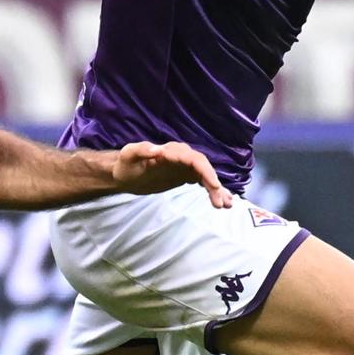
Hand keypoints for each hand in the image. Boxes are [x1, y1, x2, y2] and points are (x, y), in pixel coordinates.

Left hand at [111, 141, 232, 207]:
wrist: (125, 173)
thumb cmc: (126, 164)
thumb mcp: (128, 155)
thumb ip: (141, 150)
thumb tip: (157, 149)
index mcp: (171, 151)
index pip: (193, 158)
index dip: (206, 171)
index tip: (214, 185)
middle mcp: (182, 156)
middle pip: (204, 168)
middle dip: (214, 184)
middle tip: (221, 202)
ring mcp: (185, 166)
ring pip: (206, 175)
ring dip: (218, 189)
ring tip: (227, 205)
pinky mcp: (186, 175)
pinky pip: (203, 182)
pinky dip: (213, 191)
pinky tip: (223, 202)